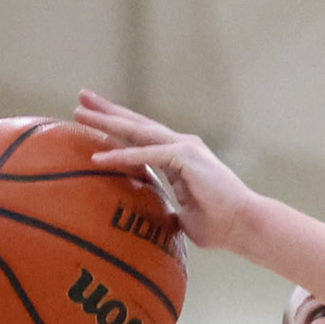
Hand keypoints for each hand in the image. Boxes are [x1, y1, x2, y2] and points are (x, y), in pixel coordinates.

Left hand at [75, 90, 260, 252]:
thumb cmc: (220, 226)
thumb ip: (167, 212)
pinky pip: (146, 156)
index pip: (143, 137)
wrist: (244, 226)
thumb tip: (153, 222)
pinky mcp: (186, 158)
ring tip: (79, 113)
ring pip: (138, 132)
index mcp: (180, 158)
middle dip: (108, 111)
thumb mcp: (184, 217)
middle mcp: (181, 146)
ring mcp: (184, 148)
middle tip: (82, 97)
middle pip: (137, 124)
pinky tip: (98, 156)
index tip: (94, 117)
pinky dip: (121, 156)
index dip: (118, 126)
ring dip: (107, 122)